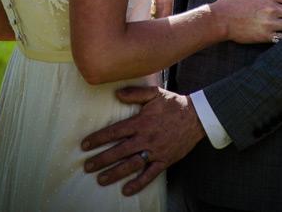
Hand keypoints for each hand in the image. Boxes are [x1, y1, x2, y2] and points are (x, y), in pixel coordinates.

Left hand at [82, 86, 203, 195]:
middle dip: (102, 159)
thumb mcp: (155, 94)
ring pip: (132, 165)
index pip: (115, 131)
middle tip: (87, 166)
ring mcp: (155, 151)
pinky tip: (126, 190)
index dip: (98, 138)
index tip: (85, 145)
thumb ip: (135, 93)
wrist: (196, 117)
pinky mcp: (165, 160)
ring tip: (101, 179)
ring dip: (115, 173)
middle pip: (120, 151)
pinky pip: (150, 175)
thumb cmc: (174, 104)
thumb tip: (117, 94)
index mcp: (141, 122)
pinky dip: (139, 184)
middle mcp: (146, 138)